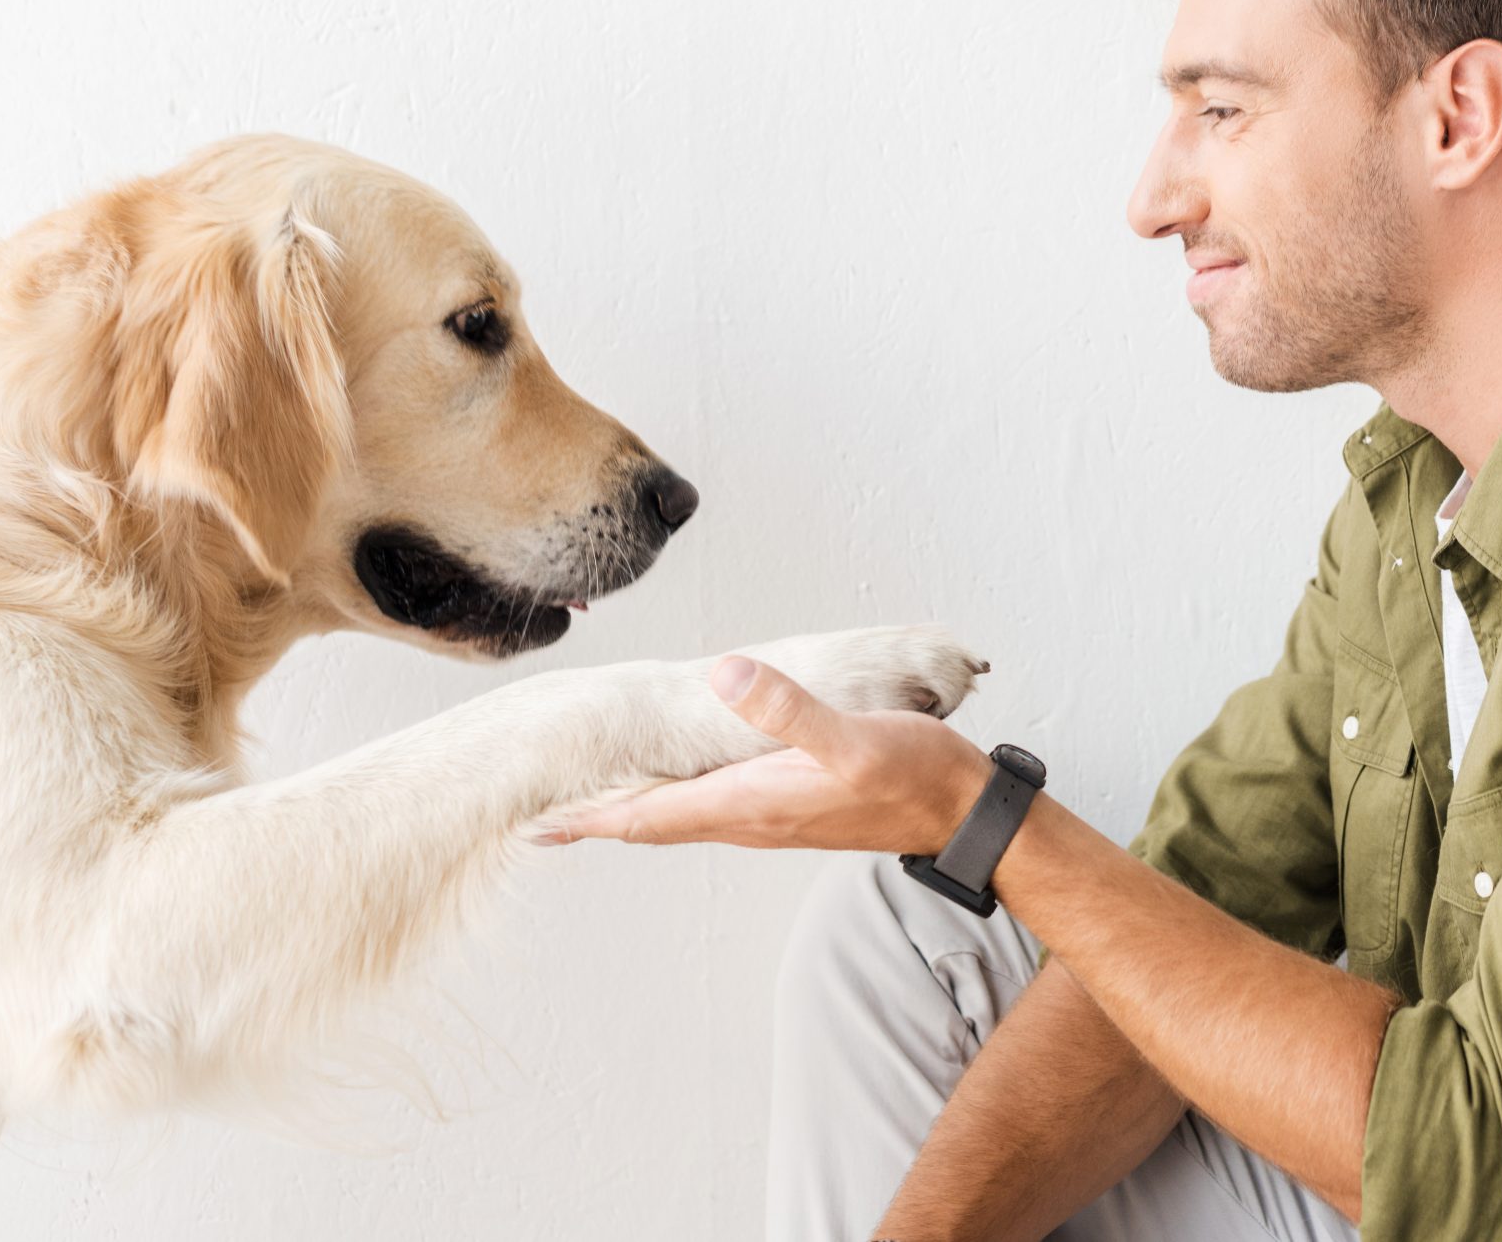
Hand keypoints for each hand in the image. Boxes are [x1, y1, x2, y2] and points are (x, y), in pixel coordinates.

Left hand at [554, 654, 991, 852]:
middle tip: (540, 818)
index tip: (536, 824)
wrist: (964, 815)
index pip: (651, 816)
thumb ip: (788, 710)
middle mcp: (752, 817)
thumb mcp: (853, 737)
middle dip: (598, 820)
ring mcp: (772, 816)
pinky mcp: (792, 806)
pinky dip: (677, 802)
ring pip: (683, 818)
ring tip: (590, 803)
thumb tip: (724, 676)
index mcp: (752, 802)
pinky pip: (713, 810)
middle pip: (655, 823)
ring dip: (634, 813)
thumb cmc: (916, 778)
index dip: (592, 818)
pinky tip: (676, 786)